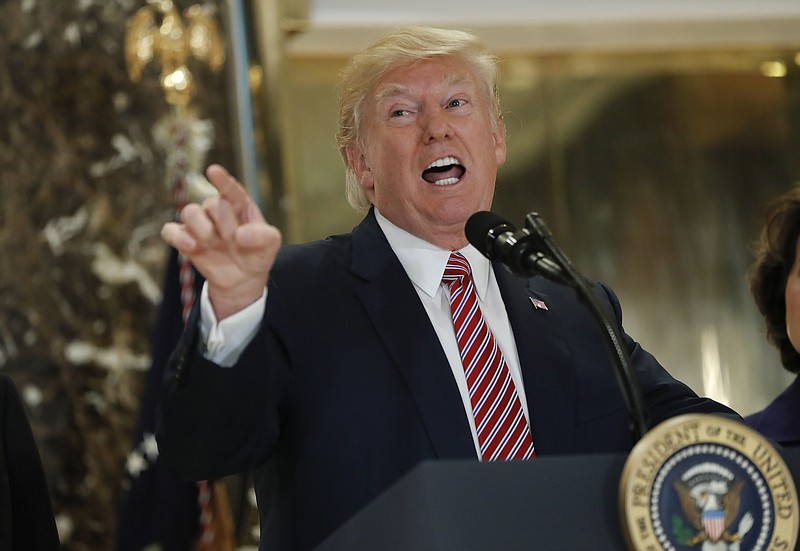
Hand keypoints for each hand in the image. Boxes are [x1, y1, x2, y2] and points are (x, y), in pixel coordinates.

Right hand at [161, 164, 281, 318]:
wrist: (242, 278)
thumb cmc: (257, 254)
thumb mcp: (271, 245)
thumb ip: (264, 236)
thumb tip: (241, 235)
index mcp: (239, 205)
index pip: (231, 189)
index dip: (222, 181)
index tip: (213, 171)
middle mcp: (217, 210)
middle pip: (213, 204)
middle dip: (225, 223)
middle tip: (234, 240)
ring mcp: (200, 223)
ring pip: (190, 212)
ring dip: (201, 227)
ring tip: (212, 242)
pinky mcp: (184, 239)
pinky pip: (171, 231)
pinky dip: (178, 237)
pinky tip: (191, 246)